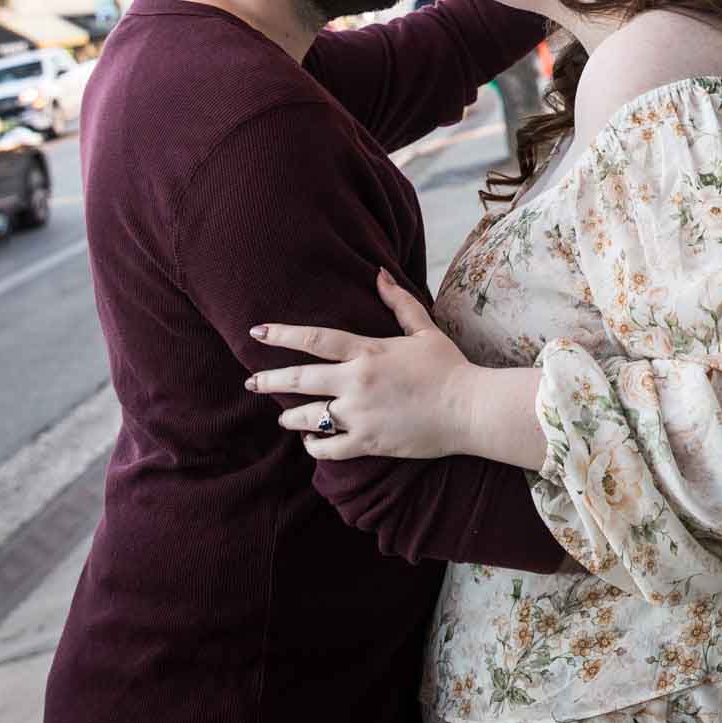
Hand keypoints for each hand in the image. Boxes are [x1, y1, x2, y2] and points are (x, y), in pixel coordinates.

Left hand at [247, 270, 474, 461]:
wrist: (470, 409)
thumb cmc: (449, 366)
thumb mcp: (424, 329)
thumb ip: (397, 301)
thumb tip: (378, 273)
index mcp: (368, 351)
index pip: (315, 339)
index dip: (282, 334)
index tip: (257, 332)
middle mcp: (357, 382)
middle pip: (299, 380)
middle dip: (269, 380)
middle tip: (251, 383)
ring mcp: (360, 414)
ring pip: (309, 417)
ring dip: (290, 417)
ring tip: (284, 416)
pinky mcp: (368, 442)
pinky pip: (328, 449)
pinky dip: (314, 446)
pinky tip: (310, 441)